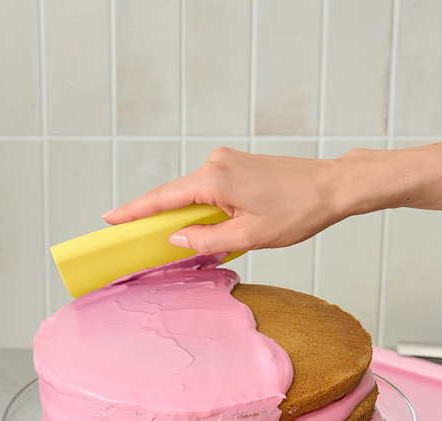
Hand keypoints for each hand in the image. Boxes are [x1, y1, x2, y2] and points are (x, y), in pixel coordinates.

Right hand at [104, 146, 347, 253]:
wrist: (331, 187)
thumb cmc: (297, 211)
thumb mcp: (248, 237)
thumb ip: (206, 239)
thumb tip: (176, 238)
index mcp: (215, 179)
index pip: (163, 199)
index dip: (134, 211)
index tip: (109, 219)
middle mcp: (216, 163)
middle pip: (174, 194)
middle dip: (154, 216)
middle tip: (131, 237)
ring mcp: (228, 160)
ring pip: (193, 192)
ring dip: (184, 214)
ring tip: (174, 239)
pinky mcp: (238, 164)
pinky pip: (209, 187)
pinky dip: (200, 206)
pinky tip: (203, 225)